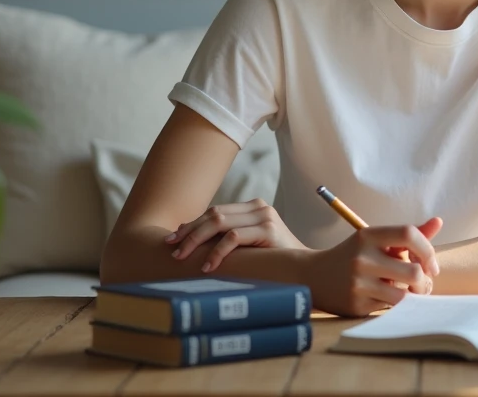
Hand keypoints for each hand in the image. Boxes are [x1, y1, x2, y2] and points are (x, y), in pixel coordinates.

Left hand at [165, 199, 308, 272]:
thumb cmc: (274, 263)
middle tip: (171, 248)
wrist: (306, 271)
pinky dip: (217, 251)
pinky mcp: (269, 230)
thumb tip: (194, 245)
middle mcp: (258, 207)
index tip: (172, 239)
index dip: (191, 225)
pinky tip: (208, 266)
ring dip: (196, 239)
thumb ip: (231, 240)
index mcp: (253, 208)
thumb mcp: (250, 248)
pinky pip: (234, 237)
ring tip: (182, 256)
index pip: (215, 212)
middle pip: (213, 214)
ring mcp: (264, 217)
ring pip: (219, 222)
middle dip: (188, 231)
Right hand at [307, 217, 442, 316]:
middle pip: (413, 272)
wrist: (313, 276)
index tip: (431, 265)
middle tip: (424, 284)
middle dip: (426, 281)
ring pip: (404, 296)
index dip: (428, 250)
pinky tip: (388, 298)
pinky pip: (389, 308)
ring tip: (412, 293)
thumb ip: (408, 235)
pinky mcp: (355, 304)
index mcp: (368, 235)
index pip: (408, 234)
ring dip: (414, 296)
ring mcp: (357, 283)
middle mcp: (362, 258)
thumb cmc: (354, 255)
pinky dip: (395, 304)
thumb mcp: (376, 240)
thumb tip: (439, 222)